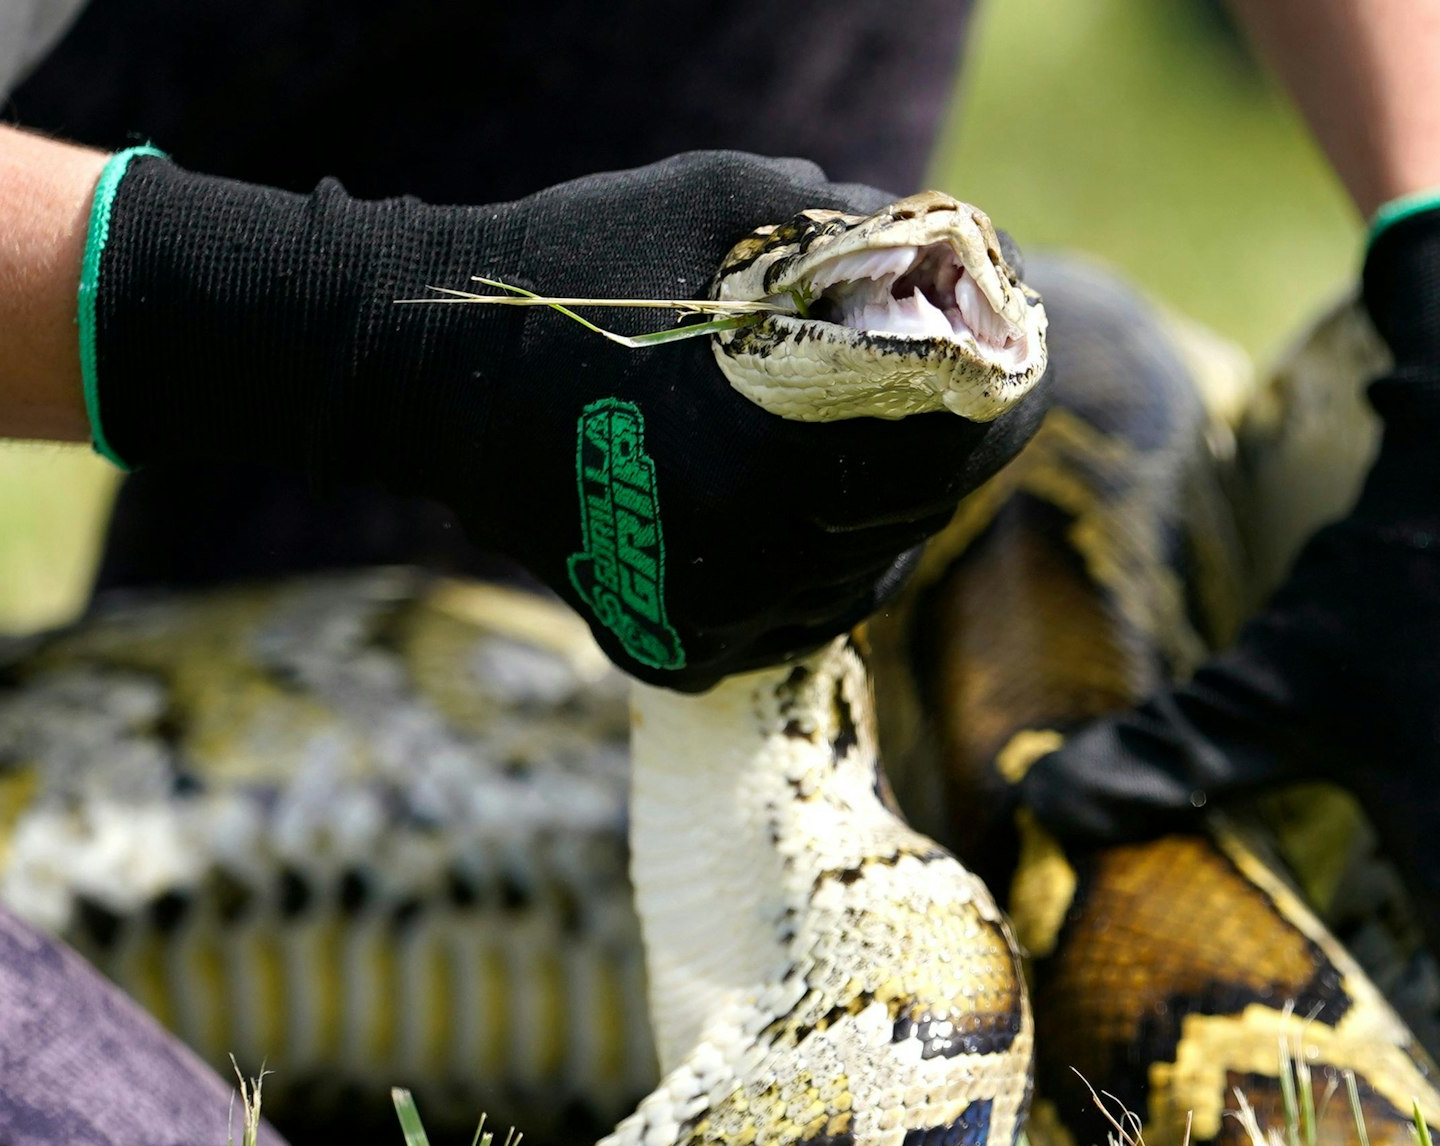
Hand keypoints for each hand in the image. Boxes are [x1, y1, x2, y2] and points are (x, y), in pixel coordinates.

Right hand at [84, 151, 1045, 688]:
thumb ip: (847, 229)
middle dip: (943, 465)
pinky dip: (809, 581)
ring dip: (879, 527)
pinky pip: (784, 630)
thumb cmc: (574, 269)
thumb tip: (945, 253)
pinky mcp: (666, 646)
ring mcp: (707, 618)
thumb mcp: (722, 204)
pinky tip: (800, 524)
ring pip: (854, 586)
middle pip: (911, 526)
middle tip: (951, 413)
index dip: (1004, 409)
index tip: (1018, 374)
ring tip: (865, 463)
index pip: (953, 456)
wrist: (421, 372)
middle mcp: (752, 560)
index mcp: (780, 454)